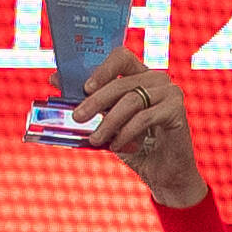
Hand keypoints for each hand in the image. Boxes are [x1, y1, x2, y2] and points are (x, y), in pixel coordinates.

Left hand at [66, 54, 206, 208]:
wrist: (163, 174)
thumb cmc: (135, 146)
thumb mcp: (107, 122)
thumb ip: (89, 100)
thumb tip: (55, 79)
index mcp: (140, 76)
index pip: (121, 57)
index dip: (102, 69)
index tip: (85, 88)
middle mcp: (157, 80)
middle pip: (121, 82)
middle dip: (96, 101)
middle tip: (78, 117)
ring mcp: (170, 92)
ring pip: (131, 100)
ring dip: (109, 122)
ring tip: (96, 139)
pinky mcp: (176, 110)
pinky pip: (144, 117)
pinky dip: (127, 133)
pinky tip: (118, 146)